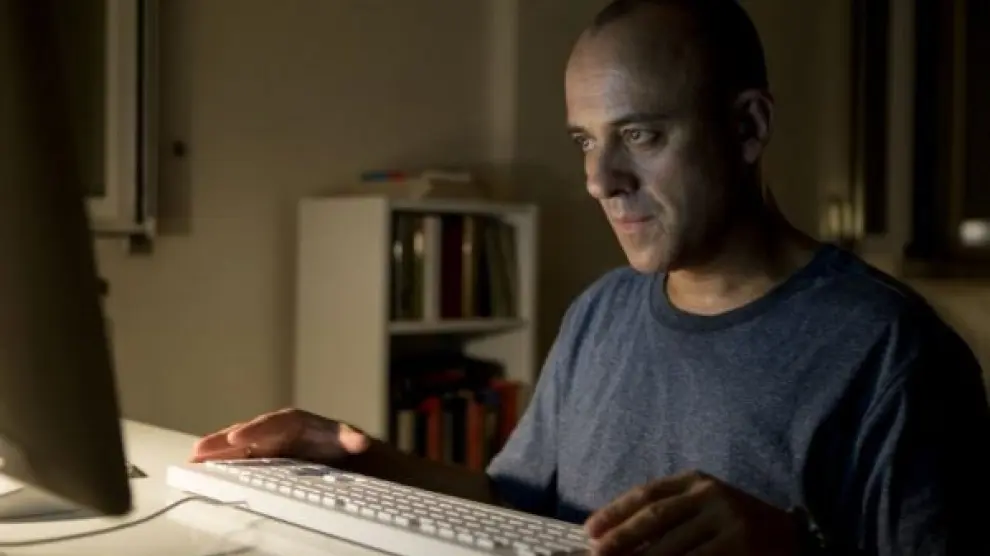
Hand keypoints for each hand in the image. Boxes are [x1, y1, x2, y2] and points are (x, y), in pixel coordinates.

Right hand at [190, 407, 370, 463]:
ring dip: (215, 451)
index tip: (238, 438)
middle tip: (201, 449)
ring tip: (193, 458)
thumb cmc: (338, 444)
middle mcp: (275, 430)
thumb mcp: (347, 439)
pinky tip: (202, 469)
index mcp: (294, 422)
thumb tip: (361, 441)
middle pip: (246, 433)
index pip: (271, 423)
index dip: (254, 431)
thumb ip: (350, 439)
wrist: (338, 454)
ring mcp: (264, 443)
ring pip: (236, 445)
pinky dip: (220, 462)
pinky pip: (237, 458)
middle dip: (224, 440)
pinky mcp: (259, 457)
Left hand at [584, 470, 797, 555]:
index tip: (590, 530)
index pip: (647, 494)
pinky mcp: (738, 547)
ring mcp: (726, 521)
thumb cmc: (735, 524)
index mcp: (696, 481)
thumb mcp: (704, 506)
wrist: (792, 539)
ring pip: (671, 547)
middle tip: (597, 553)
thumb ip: (668, 514)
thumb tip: (616, 537)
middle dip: (622, 537)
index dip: (616, 512)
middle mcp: (710, 495)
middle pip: (655, 518)